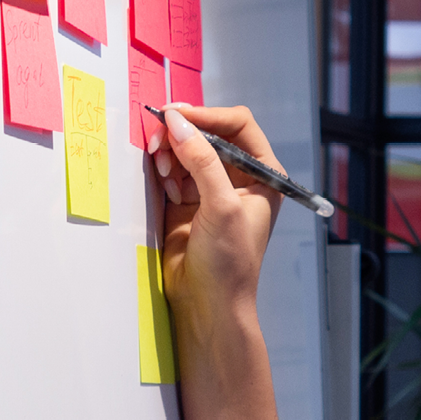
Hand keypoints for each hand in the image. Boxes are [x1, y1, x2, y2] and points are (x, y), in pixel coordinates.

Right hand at [150, 106, 284, 334]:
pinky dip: (163, 169)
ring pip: (186, 150)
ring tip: (163, 167)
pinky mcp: (184, 203)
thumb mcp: (222, 207)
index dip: (208, 115)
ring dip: (170, 151)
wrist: (208, 304)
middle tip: (159, 137)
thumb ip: (202, 162)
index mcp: (262, 174)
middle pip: (208, 134)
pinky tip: (162, 180)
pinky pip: (171, 171)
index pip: (237, 126)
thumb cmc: (230, 262)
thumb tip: (178, 124)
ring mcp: (209, 189)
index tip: (178, 115)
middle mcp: (237, 177)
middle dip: (183, 133)